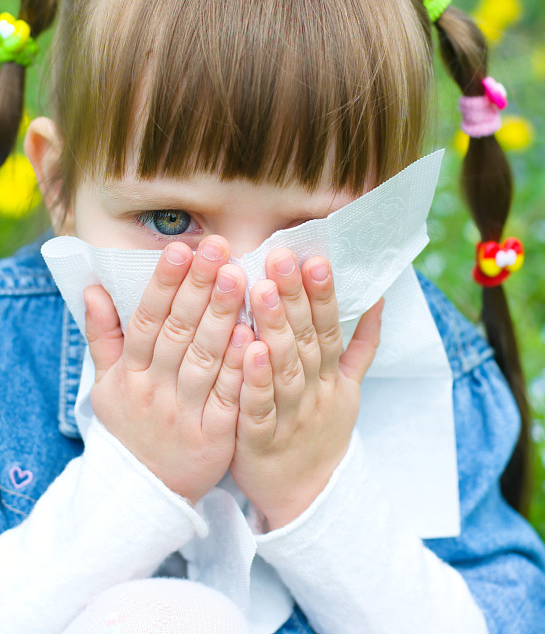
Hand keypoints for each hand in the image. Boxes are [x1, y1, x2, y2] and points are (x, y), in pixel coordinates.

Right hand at [84, 236, 254, 502]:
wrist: (144, 493)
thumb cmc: (130, 426)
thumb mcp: (106, 383)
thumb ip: (103, 334)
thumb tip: (93, 288)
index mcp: (129, 373)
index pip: (146, 320)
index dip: (163, 284)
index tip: (180, 249)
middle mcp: (154, 390)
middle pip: (177, 332)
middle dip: (198, 287)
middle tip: (217, 249)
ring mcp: (185, 413)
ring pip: (204, 359)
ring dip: (221, 316)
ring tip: (238, 277)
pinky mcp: (215, 435)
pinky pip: (229, 395)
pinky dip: (240, 365)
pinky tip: (254, 333)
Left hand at [230, 249, 382, 529]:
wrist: (310, 498)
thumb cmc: (324, 431)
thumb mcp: (350, 388)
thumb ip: (362, 344)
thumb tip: (378, 297)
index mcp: (331, 375)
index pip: (329, 327)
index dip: (323, 293)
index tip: (315, 257)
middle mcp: (314, 391)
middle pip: (306, 339)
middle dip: (295, 296)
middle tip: (281, 257)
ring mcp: (290, 416)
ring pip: (284, 367)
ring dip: (276, 328)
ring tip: (261, 290)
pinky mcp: (260, 440)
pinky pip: (258, 407)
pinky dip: (255, 380)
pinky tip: (247, 349)